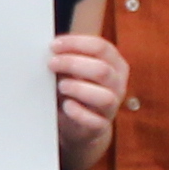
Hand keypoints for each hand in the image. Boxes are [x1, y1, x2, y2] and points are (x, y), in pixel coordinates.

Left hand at [48, 30, 127, 167]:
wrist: (79, 123)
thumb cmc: (77, 87)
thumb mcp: (75, 69)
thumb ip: (69, 56)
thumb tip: (51, 47)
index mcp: (114, 64)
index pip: (101, 47)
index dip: (76, 43)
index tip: (54, 45)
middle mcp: (117, 84)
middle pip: (102, 69)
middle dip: (72, 64)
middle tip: (51, 64)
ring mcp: (112, 106)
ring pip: (104, 96)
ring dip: (78, 89)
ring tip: (61, 86)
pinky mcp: (101, 126)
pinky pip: (95, 121)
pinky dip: (78, 113)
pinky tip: (66, 106)